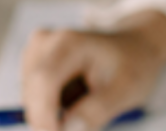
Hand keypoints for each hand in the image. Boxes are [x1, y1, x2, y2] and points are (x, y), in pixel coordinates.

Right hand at [21, 11, 165, 130]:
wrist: (133, 50)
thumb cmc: (132, 66)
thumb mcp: (126, 90)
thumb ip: (97, 110)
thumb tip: (69, 130)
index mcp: (68, 43)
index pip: (44, 80)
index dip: (45, 115)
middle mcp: (44, 43)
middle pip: (33, 93)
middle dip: (49, 121)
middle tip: (81, 129)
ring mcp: (34, 53)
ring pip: (31, 102)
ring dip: (52, 115)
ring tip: (87, 104)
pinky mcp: (32, 65)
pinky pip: (34, 100)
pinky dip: (51, 110)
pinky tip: (76, 99)